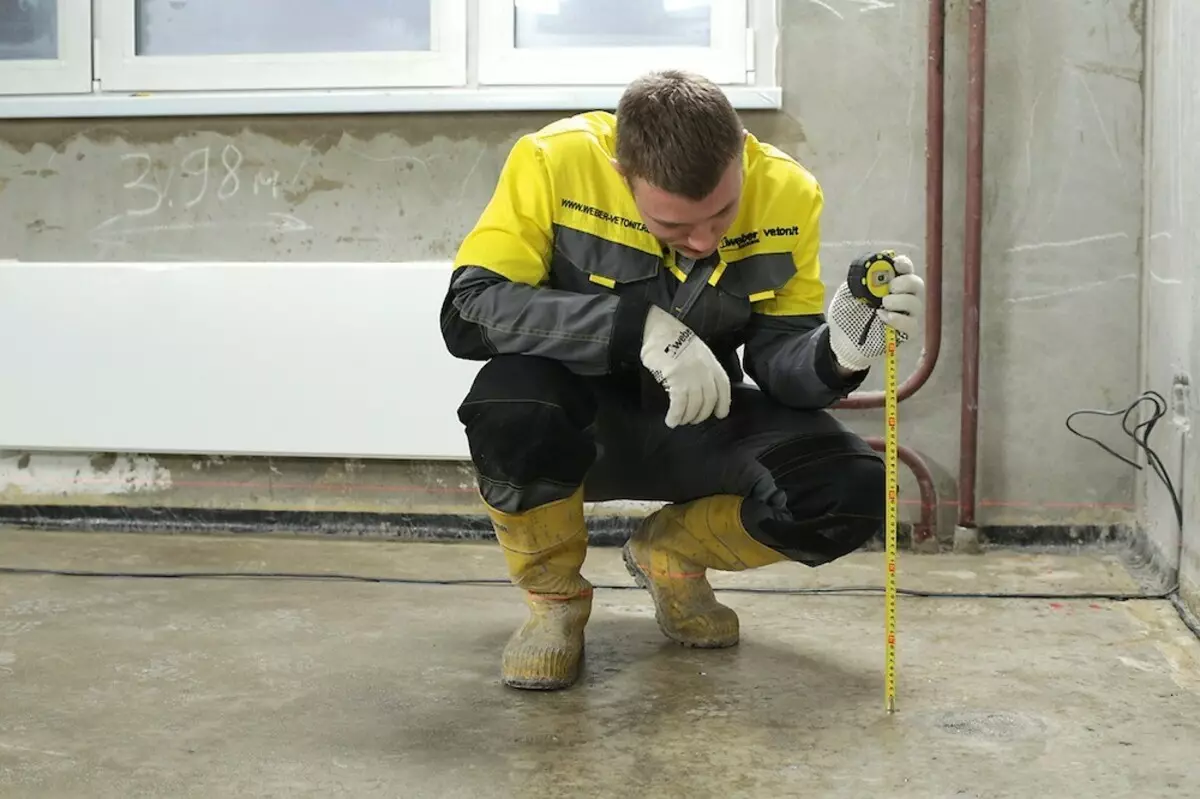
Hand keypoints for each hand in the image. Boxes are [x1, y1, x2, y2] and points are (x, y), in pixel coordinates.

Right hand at [640, 305, 730, 427]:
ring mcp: (691, 375)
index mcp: (712, 363)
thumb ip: (703, 368)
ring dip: (687, 417)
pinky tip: (671, 420)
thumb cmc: (674, 339)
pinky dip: (675, 415)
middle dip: (701, 414)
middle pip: (708, 400)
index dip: (723, 403)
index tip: (720, 414)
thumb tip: (700, 388)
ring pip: (694, 405)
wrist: (660, 328)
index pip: (723, 387)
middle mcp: (705, 371)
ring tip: (679, 421)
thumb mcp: (697, 351)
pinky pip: (679, 404)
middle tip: (692, 420)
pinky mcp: (676, 379)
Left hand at [827, 254, 923, 372]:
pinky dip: (899, 319)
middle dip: (906, 282)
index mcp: (888, 283)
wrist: (840, 339)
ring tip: (884, 304)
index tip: (896, 264)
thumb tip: (871, 267)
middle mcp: (901, 296)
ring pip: (916, 303)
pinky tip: (883, 317)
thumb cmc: (845, 313)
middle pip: (916, 284)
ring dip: (902, 300)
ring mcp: (904, 315)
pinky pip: (911, 325)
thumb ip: (859, 279)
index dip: (904, 264)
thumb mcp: (847, 292)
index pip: (905, 269)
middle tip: (891, 287)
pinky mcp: (903, 333)